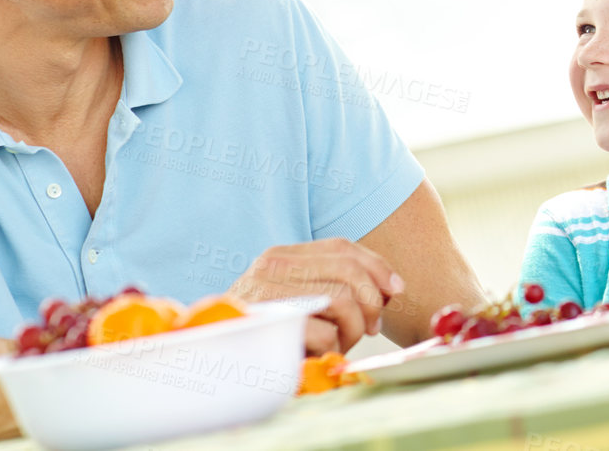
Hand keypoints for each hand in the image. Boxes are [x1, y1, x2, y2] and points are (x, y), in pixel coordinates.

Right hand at [229, 239, 403, 354]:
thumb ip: (333, 284)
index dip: (377, 266)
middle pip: (348, 270)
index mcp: (280, 255)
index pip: (342, 246)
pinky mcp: (269, 325)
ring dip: (352, 329)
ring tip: (340, 343)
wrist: (214, 362)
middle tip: (370, 327)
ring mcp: (267, 294)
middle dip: (371, 302)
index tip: (395, 289)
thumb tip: (390, 288)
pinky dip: (331, 347)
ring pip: (342, 299)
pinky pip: (324, 331)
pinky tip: (317, 353)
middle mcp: (271, 266)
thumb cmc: (264, 334)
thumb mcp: (297, 299)